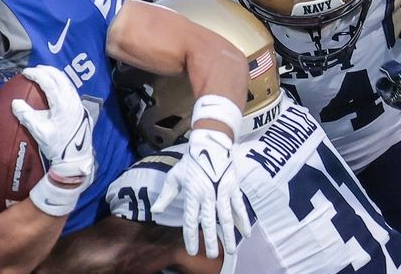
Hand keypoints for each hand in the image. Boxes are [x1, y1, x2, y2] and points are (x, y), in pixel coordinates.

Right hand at [12, 65, 94, 184]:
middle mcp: (72, 101)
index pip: (49, 83)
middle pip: (60, 78)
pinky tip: (56, 86)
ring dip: (56, 75)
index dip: (36, 74)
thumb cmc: (57, 146)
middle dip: (47, 70)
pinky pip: (71, 89)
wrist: (75, 158)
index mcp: (62, 105)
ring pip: (67, 82)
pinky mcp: (81, 109)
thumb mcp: (39, 132)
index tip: (25, 72)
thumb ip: (27, 116)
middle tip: (35, 69)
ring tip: (45, 73)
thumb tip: (15, 102)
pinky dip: (62, 83)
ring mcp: (78, 104)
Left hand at [151, 129, 250, 258]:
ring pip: (225, 217)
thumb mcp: (174, 176)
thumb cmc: (190, 161)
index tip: (192, 251)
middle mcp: (207, 195)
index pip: (190, 220)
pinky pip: (238, 206)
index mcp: (192, 194)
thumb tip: (155, 211)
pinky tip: (245, 233)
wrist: (209, 143)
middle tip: (212, 256)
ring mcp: (222, 191)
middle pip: (208, 222)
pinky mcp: (233, 187)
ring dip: (228, 234)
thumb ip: (166, 196)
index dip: (191, 237)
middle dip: (210, 240)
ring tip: (230, 250)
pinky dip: (242, 220)